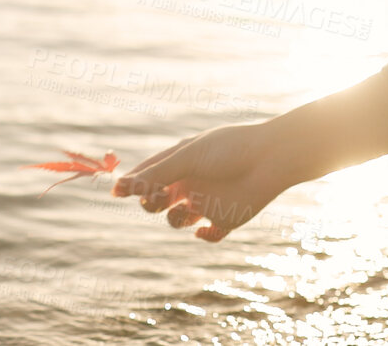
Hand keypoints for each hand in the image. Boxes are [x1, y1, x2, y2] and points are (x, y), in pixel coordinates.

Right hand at [110, 121, 300, 242]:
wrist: (270, 159)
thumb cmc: (228, 150)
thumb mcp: (187, 159)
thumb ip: (155, 175)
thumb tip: (119, 187)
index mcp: (181, 163)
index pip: (149, 175)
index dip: (133, 184)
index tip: (117, 192)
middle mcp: (191, 183)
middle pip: (158, 200)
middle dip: (151, 202)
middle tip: (158, 199)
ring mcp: (208, 201)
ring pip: (177, 220)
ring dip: (174, 219)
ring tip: (184, 210)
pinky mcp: (226, 219)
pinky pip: (209, 235)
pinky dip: (204, 236)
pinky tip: (203, 229)